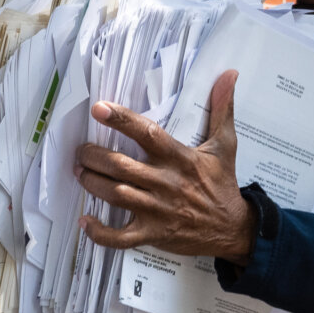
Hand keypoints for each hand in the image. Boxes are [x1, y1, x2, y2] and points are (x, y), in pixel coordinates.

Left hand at [76, 70, 256, 264]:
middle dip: (94, 156)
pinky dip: (100, 232)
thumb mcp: (225, 145)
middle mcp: (166, 183)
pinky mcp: (154, 233)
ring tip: (80, 173)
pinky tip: (85, 222)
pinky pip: (121, 237)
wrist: (233, 230)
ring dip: (92, 183)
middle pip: (121, 166)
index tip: (99, 108)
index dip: (121, 120)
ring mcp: (158, 210)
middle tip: (82, 150)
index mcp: (180, 158)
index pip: (147, 133)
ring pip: (115, 195)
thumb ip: (222, 109)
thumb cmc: (223, 186)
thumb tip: (229, 74)